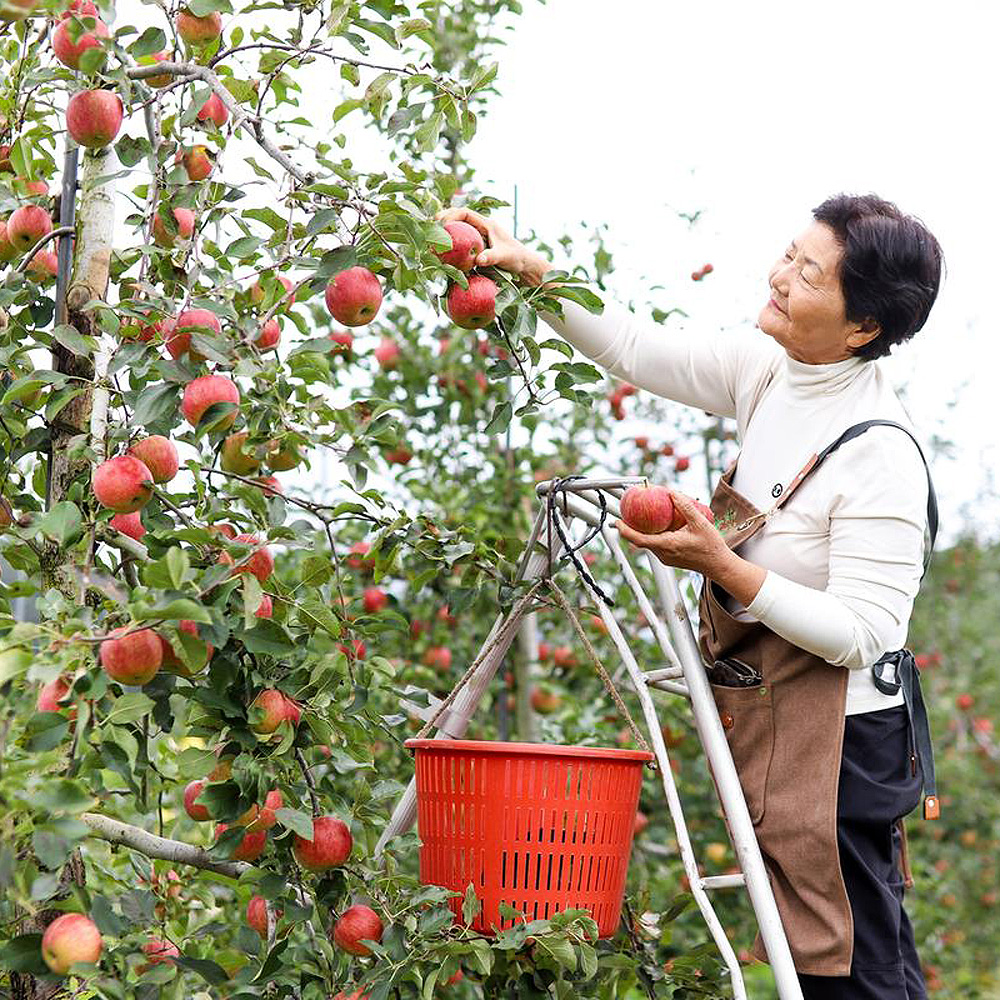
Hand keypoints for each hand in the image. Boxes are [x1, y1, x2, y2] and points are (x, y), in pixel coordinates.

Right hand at [434, 207, 552, 285]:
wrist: (524, 267)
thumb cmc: (517, 259)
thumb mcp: (504, 257)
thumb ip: (492, 257)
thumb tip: (478, 261)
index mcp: (486, 224)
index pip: (464, 213)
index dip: (450, 214)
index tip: (439, 221)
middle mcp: (480, 229)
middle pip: (458, 220)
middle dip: (443, 222)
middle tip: (429, 229)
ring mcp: (478, 239)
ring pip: (458, 233)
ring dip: (445, 235)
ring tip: (430, 241)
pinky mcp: (477, 250)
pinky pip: (461, 246)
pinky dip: (451, 248)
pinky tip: (442, 256)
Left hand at [613, 491, 730, 577]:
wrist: (719, 565)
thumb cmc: (711, 547)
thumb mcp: (700, 522)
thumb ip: (685, 506)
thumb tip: (671, 492)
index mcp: (667, 545)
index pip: (639, 539)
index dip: (625, 530)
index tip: (617, 521)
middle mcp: (663, 553)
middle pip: (639, 541)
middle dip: (631, 528)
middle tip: (627, 514)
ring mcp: (665, 558)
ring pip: (647, 543)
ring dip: (642, 531)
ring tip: (641, 517)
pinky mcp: (669, 559)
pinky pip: (655, 546)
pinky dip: (652, 536)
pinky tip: (658, 526)